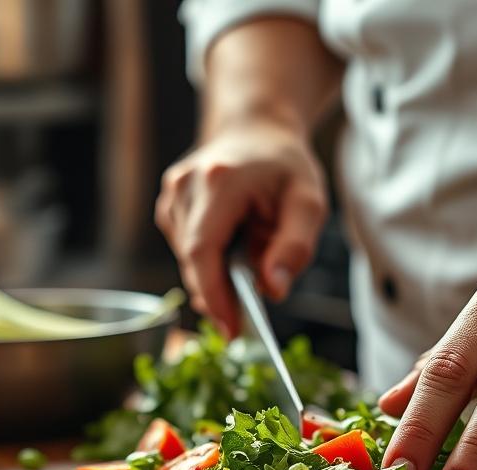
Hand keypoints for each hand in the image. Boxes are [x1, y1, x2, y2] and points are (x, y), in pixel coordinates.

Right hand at [155, 121, 327, 335]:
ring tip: (250, 252)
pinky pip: (186, 251)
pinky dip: (209, 261)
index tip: (231, 330)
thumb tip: (274, 290)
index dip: (214, 296)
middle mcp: (185, 185)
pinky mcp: (167, 207)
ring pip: (189, 261)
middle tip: (247, 318)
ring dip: (218, 274)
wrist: (256, 131)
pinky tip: (232, 245)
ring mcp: (171, 194)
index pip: (203, 251)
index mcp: (219, 180)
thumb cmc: (285, 167)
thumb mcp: (309, 202)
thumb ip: (295, 247)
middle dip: (220, 294)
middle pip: (194, 261)